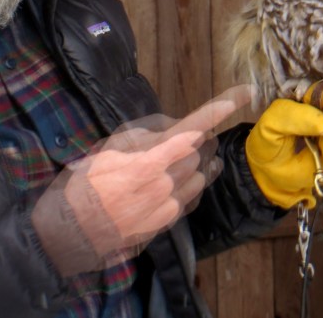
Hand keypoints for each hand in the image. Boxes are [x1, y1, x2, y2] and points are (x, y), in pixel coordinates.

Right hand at [32, 85, 250, 275]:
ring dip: (198, 162)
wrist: (75, 229)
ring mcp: (171, 203)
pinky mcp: (170, 220)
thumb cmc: (88, 181)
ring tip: (181, 158)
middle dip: (200, 139)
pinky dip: (193, 183)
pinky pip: (194, 195)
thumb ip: (148, 132)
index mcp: (152, 156)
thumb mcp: (111, 143)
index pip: (196, 125)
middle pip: (202, 150)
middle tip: (184, 137)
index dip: (223, 106)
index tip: (247, 91)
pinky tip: (181, 180)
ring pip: (202, 174)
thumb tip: (178, 127)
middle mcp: (168, 180)